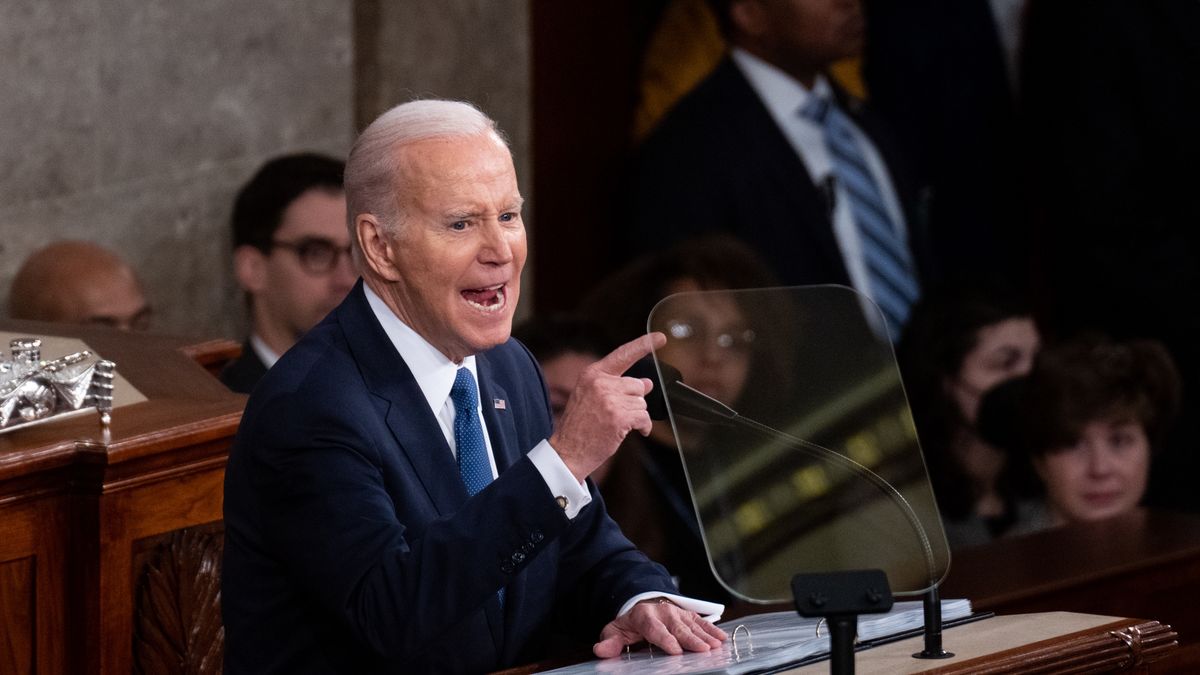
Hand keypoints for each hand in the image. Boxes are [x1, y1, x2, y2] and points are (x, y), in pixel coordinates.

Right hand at [550, 332, 666, 481]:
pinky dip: (643, 427)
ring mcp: (610, 399)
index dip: (644, 345)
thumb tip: (647, 383)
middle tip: (617, 415)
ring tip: (618, 425)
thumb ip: (617, 386)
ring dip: (636, 416)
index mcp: (592, 374)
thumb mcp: (592, 398)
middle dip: (634, 401)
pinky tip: (633, 432)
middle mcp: (601, 383)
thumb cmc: (580, 427)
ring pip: (642, 403)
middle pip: (638, 386)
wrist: (567, 452)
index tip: (660, 338)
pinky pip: (644, 418)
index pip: (623, 355)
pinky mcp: (619, 417)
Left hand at [593, 598, 726, 657]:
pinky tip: (721, 637)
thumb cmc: (630, 623)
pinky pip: (701, 621)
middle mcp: (663, 612)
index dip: (666, 640)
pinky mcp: (687, 614)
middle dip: (691, 639)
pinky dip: (712, 629)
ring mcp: (677, 612)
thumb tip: (600, 651)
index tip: (675, 650)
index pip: (655, 629)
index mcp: (644, 616)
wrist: (641, 603)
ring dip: (705, 635)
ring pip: (692, 625)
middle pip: (678, 628)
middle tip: (703, 650)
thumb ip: (610, 642)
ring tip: (716, 645)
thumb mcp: (615, 630)